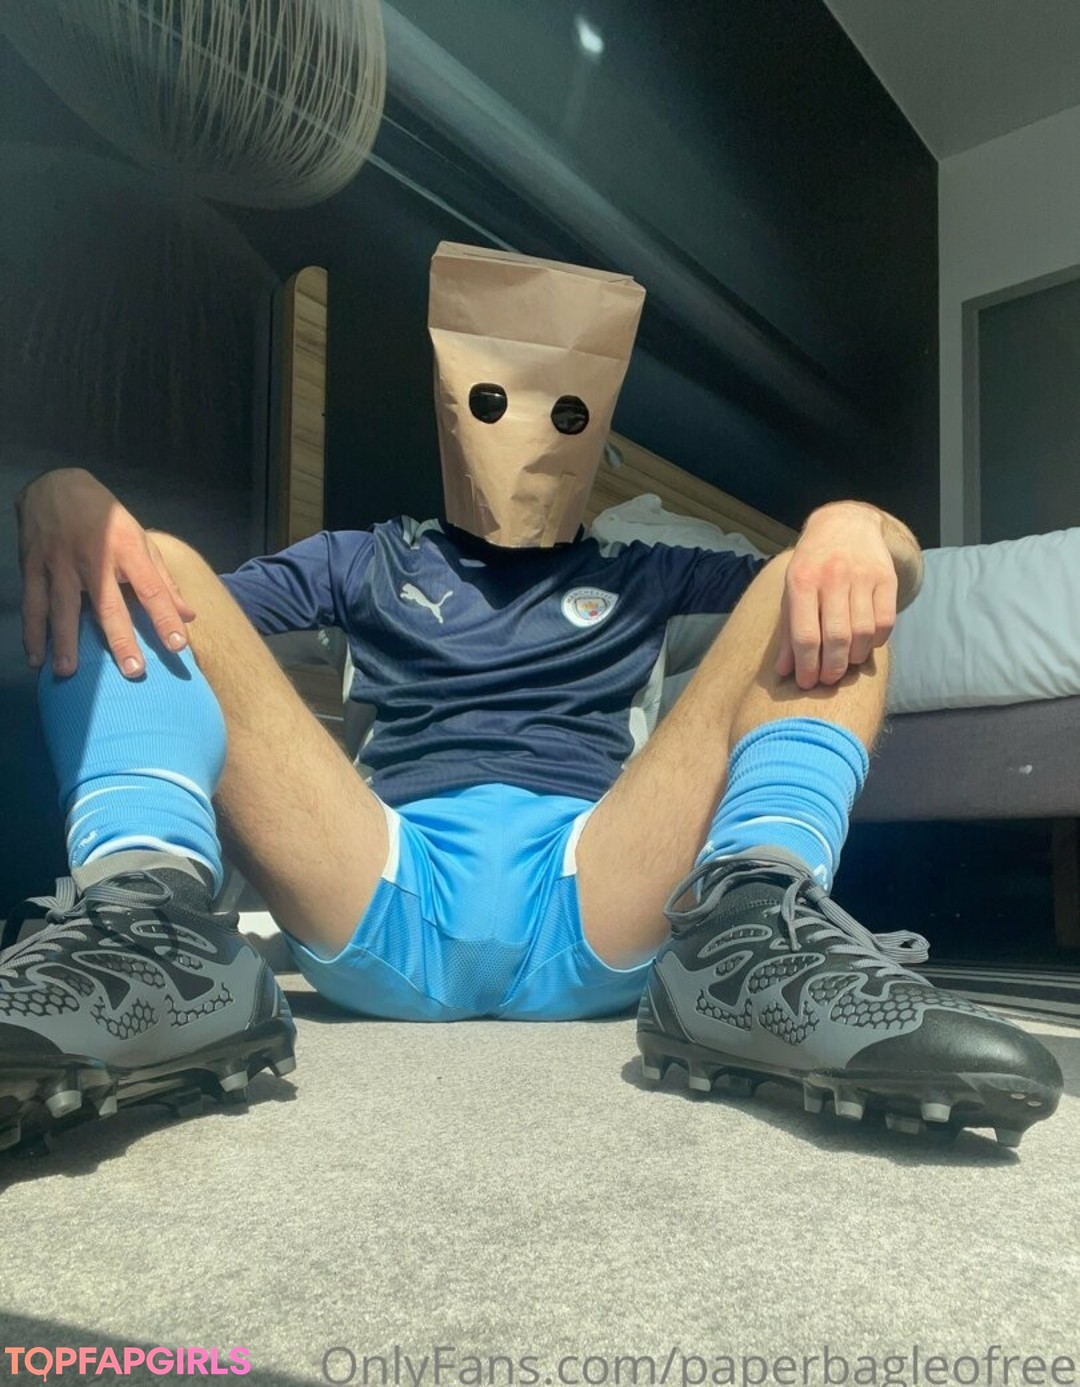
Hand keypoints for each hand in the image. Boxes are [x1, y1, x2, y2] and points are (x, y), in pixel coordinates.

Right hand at [16, 468, 194, 677]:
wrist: (56, 485)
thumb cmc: (107, 518)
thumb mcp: (140, 540)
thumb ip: (163, 580)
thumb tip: (188, 616)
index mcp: (127, 549)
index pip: (152, 588)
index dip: (165, 617)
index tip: (179, 646)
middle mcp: (95, 558)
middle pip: (109, 604)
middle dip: (121, 638)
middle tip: (133, 671)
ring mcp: (60, 562)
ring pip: (64, 607)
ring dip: (65, 641)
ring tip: (69, 672)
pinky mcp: (33, 565)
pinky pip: (34, 603)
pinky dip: (32, 632)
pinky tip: (36, 658)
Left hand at [776, 502, 896, 689]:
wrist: (845, 524)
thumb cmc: (812, 565)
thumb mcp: (792, 592)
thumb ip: (788, 631)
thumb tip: (784, 671)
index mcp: (802, 581)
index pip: (806, 635)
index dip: (807, 666)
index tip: (807, 683)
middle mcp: (833, 577)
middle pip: (837, 637)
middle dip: (832, 668)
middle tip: (828, 680)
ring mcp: (862, 576)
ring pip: (864, 632)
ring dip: (855, 657)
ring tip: (846, 663)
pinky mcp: (886, 577)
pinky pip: (885, 621)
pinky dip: (877, 641)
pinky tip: (866, 645)